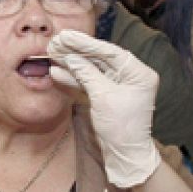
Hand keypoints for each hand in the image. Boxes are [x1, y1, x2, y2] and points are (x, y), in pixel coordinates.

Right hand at [48, 30, 161, 187]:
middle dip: (77, 52)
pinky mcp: (107, 96)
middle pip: (101, 59)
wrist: (124, 155)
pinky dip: (75, 79)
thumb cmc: (121, 128)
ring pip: (93, 70)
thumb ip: (87, 74)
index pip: (111, 52)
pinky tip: (58, 72)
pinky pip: (90, 82)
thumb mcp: (103, 97)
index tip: (68, 36)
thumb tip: (71, 58)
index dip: (87, 44)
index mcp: (138, 73)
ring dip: (73, 63)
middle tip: (57, 41)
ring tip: (53, 54)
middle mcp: (131, 76)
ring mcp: (118, 86)